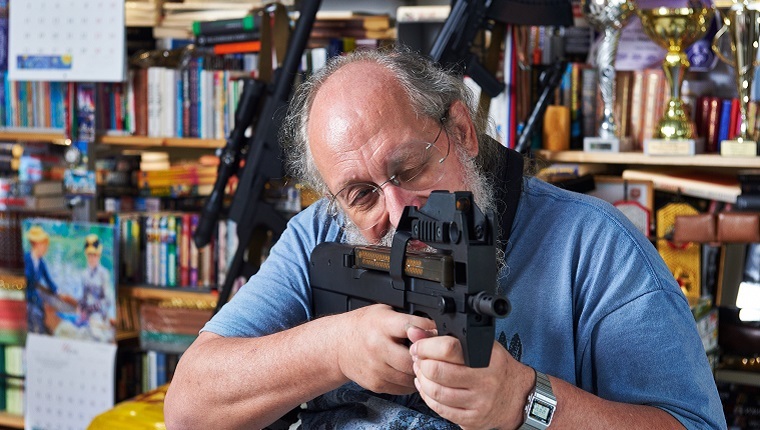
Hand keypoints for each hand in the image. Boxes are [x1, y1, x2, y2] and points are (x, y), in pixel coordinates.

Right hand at [336, 304, 436, 394]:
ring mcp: (376, 369)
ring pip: (411, 377)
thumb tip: (435, 328)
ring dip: (420, 372)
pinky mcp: (376, 384)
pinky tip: (408, 372)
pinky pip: (403, 388)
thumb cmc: (364, 327)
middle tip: (430, 354)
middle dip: (426, 357)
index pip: (412, 328)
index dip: (428, 331)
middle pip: (413, 358)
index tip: (435, 333)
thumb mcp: (384, 312)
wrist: (338, 346)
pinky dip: (410, 382)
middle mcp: (377, 347)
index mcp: (381, 325)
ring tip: (419, 363)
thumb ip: (407, 319)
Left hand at [408, 328, 533, 429]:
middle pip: (437, 371)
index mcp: (487, 356)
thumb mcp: (478, 345)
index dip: (426, 346)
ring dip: (422, 380)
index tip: (418, 346)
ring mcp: (479, 401)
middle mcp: (485, 379)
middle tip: (418, 359)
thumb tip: (414, 332)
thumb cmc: (495, 367)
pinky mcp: (472, 418)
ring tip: (422, 373)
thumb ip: (445, 337)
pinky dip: (428, 397)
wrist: (517, 396)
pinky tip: (427, 388)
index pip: (449, 348)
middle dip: (421, 363)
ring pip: (436, 392)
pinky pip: (441, 409)